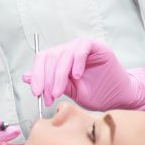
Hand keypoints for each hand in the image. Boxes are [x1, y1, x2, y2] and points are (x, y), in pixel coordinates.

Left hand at [22, 38, 144, 111]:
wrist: (119, 98)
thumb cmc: (96, 94)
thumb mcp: (69, 92)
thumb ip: (50, 83)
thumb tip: (25, 78)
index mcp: (60, 59)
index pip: (42, 60)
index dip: (36, 75)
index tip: (36, 93)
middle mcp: (69, 50)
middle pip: (50, 57)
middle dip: (47, 79)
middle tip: (50, 96)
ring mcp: (81, 47)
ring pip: (63, 54)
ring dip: (59, 75)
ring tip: (60, 91)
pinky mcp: (95, 46)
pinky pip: (81, 48)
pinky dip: (76, 62)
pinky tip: (77, 76)